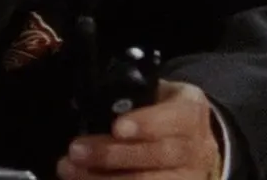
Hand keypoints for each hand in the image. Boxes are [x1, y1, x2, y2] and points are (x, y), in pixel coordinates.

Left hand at [59, 81, 223, 179]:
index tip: (117, 127)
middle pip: (159, 155)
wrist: (189, 142)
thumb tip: (87, 103)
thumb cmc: (160, 112)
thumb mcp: (154, 94)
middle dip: (113, 155)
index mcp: (191, 111)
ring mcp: (190, 176)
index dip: (146, 124)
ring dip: (104, 178)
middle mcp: (197, 147)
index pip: (176, 117)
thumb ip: (129, 98)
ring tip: (70, 170)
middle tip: (75, 151)